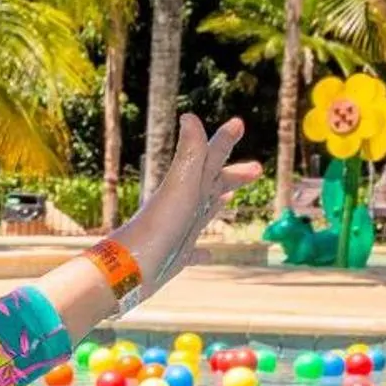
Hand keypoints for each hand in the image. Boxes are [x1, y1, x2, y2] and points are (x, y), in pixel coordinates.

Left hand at [113, 115, 257, 303]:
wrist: (128, 270)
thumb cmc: (157, 227)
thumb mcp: (179, 187)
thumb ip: (188, 155)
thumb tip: (189, 115)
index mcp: (187, 187)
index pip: (210, 158)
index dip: (224, 141)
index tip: (238, 123)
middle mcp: (184, 207)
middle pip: (212, 184)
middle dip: (232, 175)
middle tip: (257, 169)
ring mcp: (179, 231)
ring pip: (203, 212)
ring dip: (216, 203)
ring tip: (227, 197)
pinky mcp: (175, 258)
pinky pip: (192, 253)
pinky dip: (201, 252)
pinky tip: (206, 255)